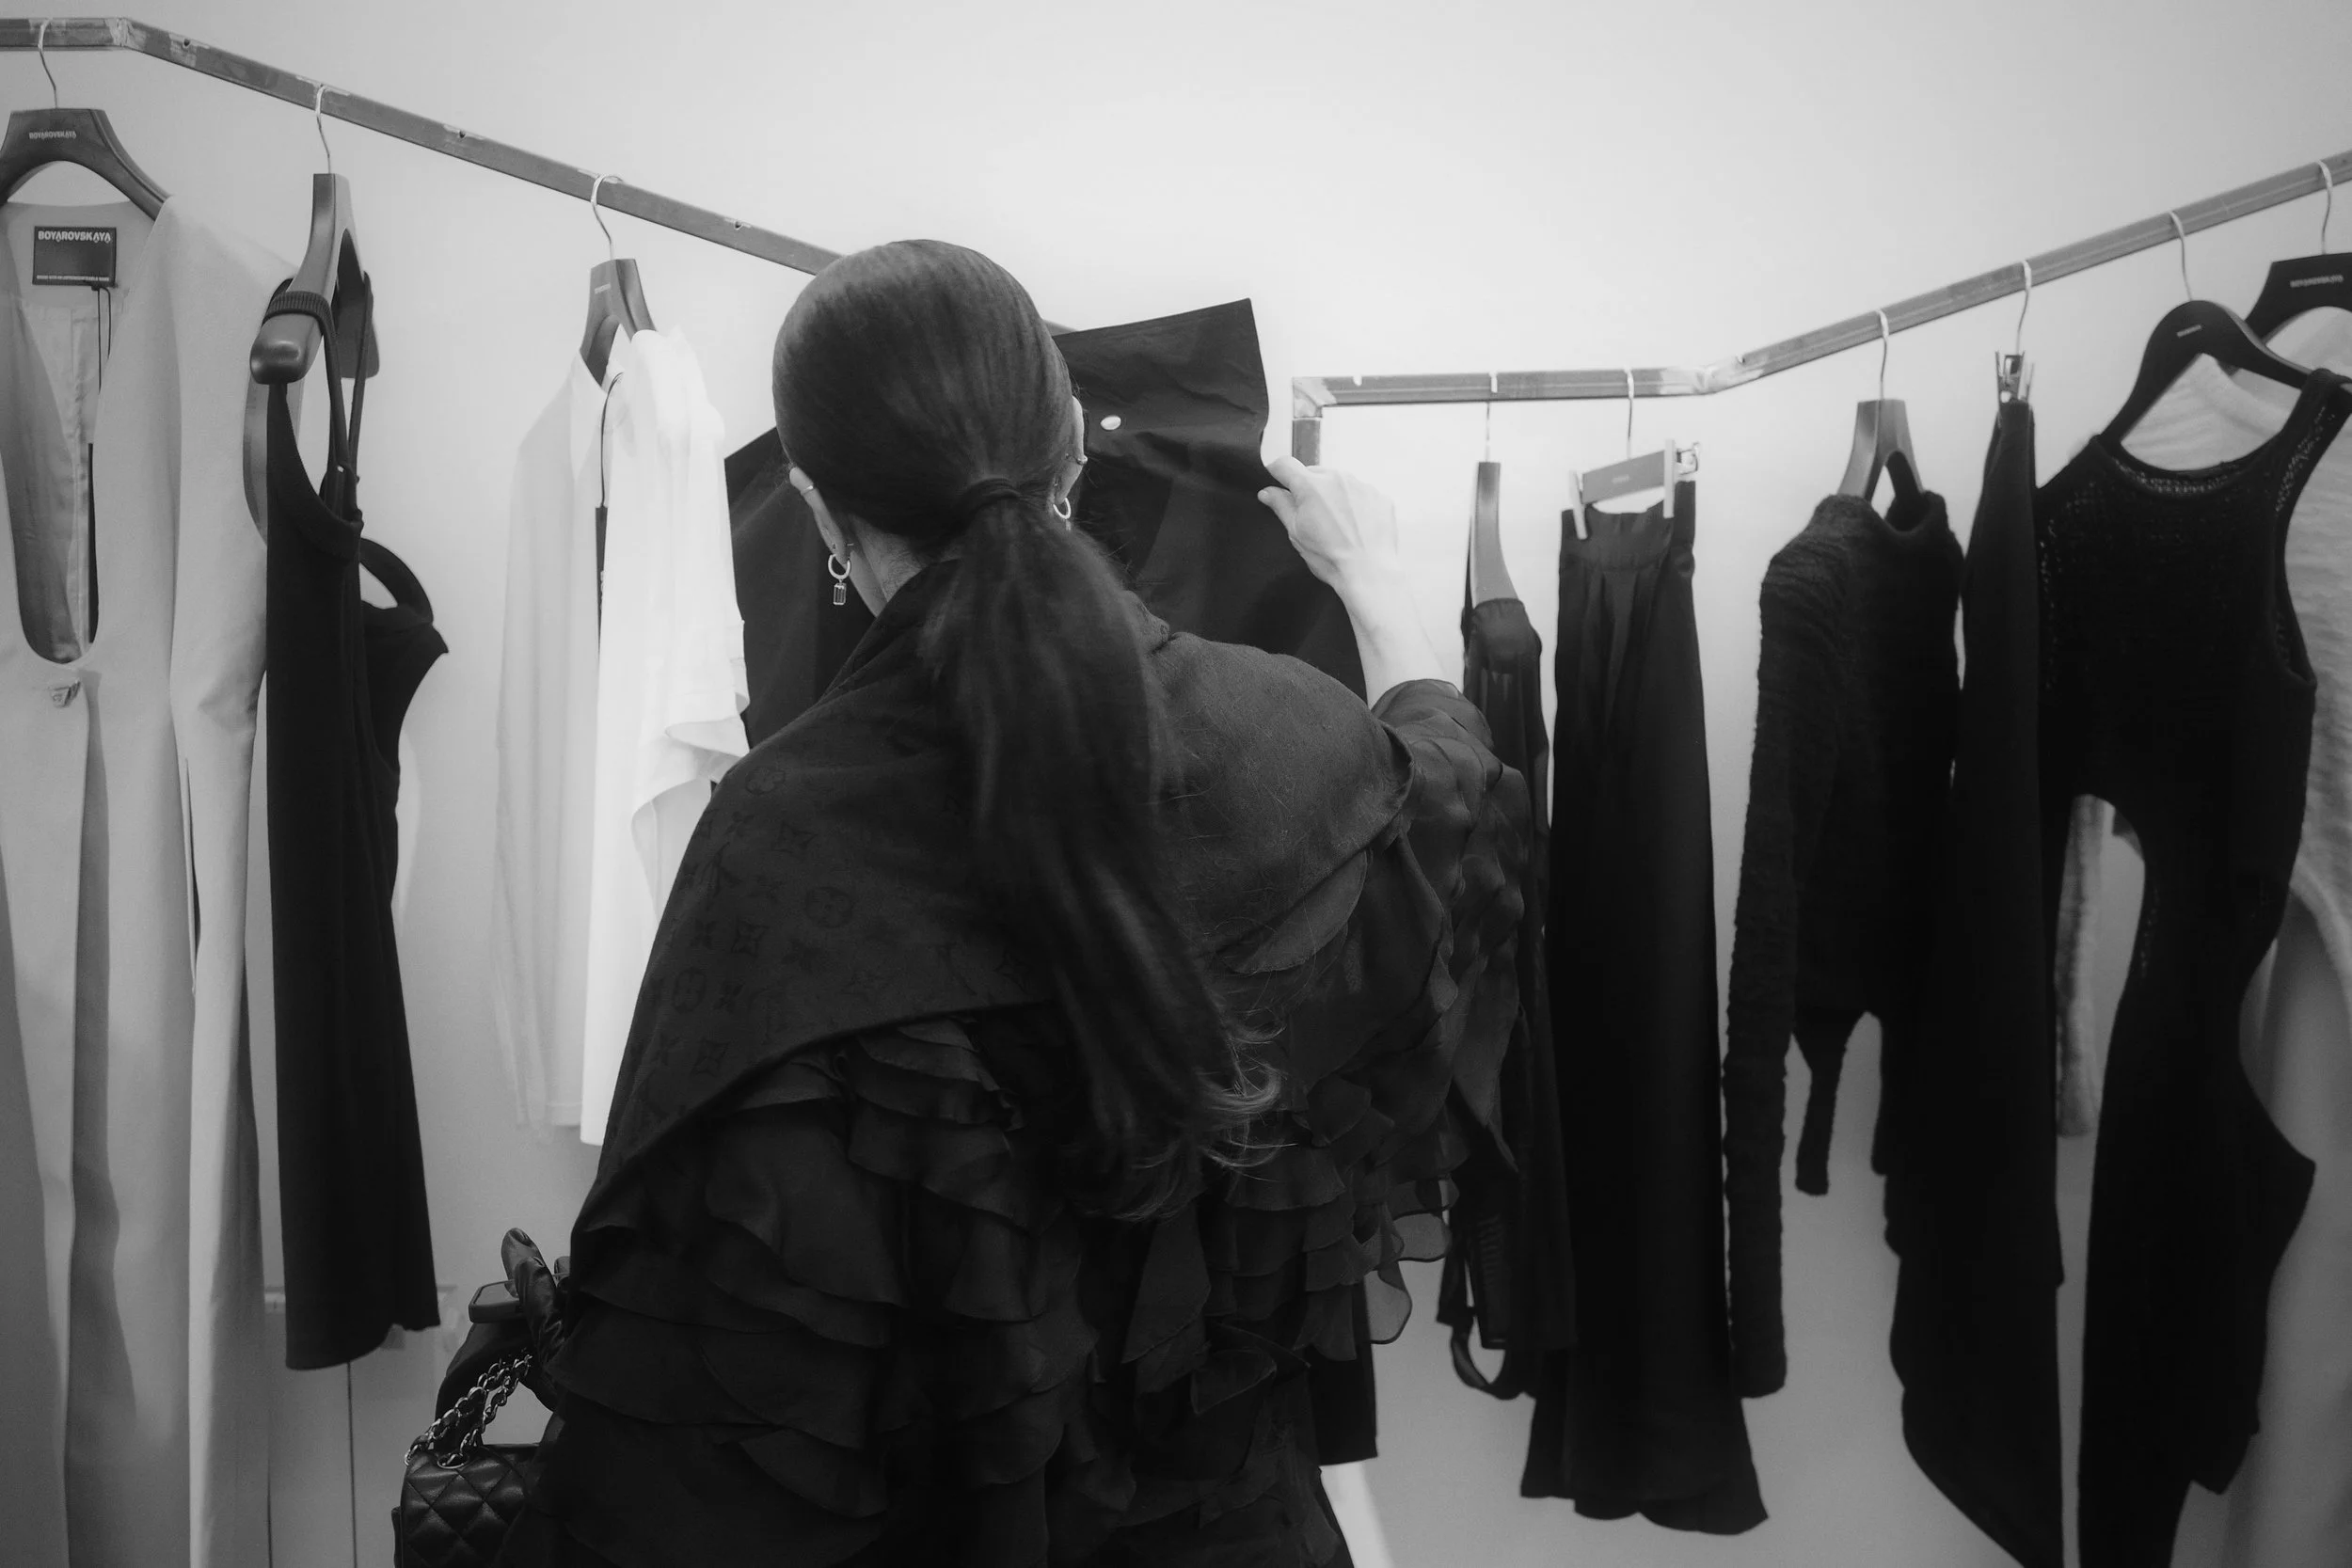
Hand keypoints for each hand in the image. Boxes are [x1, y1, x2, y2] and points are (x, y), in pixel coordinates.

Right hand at [1258, 456, 1444, 702]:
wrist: (1375, 582)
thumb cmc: (1333, 566)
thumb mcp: (1297, 540)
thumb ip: (1281, 510)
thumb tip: (1270, 494)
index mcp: (1310, 486)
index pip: (1284, 463)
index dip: (1277, 471)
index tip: (1274, 479)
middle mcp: (1338, 478)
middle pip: (1313, 472)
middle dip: (1307, 490)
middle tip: (1305, 517)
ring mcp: (1362, 486)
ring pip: (1339, 481)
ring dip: (1333, 497)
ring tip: (1333, 530)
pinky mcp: (1381, 497)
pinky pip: (1361, 494)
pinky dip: (1356, 507)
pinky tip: (1355, 532)